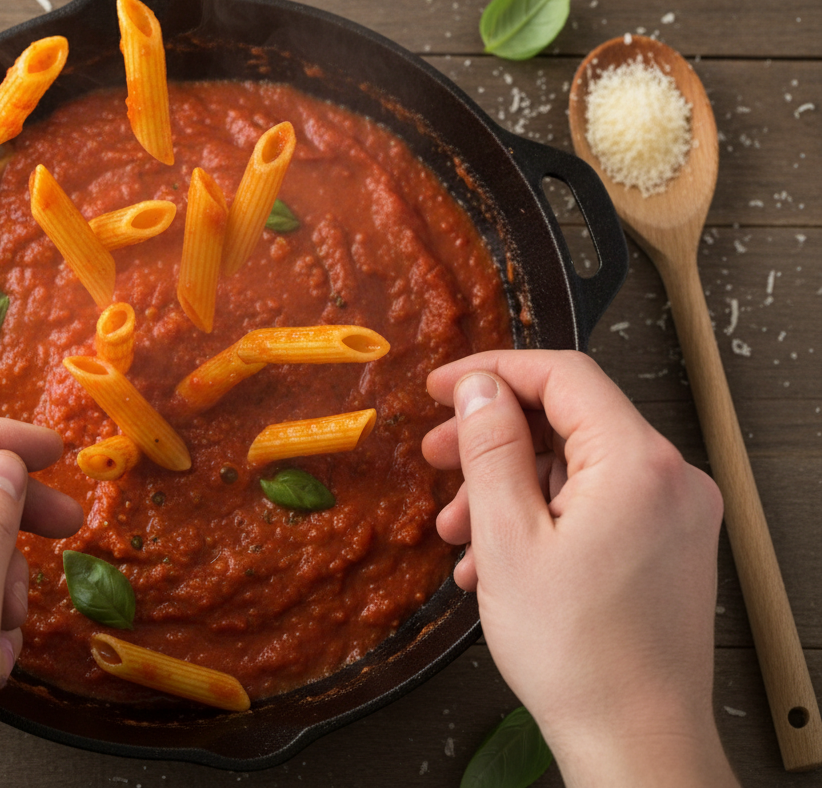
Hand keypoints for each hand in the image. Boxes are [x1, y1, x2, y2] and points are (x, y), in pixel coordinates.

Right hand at [423, 351, 736, 786]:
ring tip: (458, 533)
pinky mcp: (669, 547)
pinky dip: (543, 519)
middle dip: (491, 440)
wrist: (634, 740)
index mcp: (638, 462)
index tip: (439, 388)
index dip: (490, 372)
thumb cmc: (576, 654)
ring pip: (576, 469)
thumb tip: (478, 387)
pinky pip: (597, 506)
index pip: (562, 375)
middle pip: (568, 422)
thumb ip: (490, 448)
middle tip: (435, 459)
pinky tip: (496, 560)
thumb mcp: (507, 538)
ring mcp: (676, 514)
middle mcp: (671, 478)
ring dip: (509, 489)